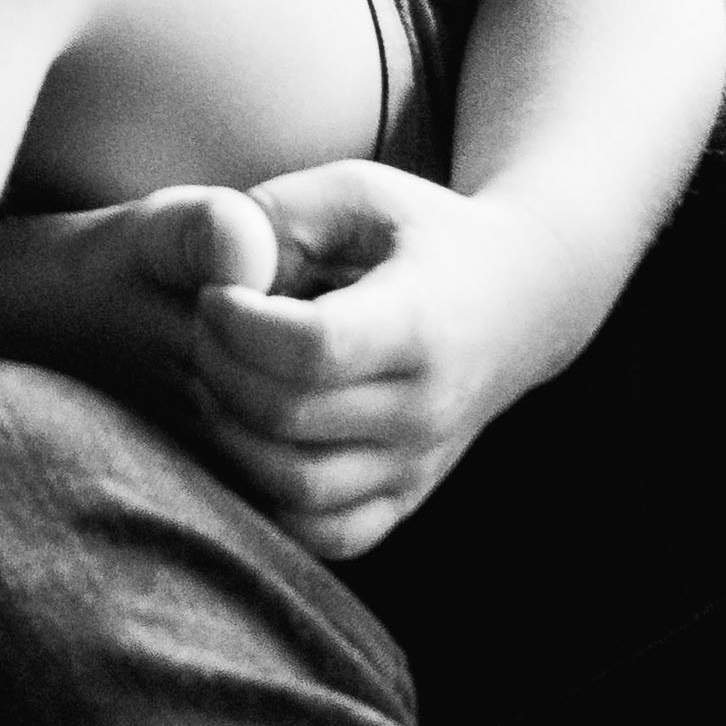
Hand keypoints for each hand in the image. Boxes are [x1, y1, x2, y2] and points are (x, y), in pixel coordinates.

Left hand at [178, 162, 592, 559]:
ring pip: (295, 485)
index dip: (237, 322)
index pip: (311, 348)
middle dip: (216, 367)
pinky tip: (248, 437)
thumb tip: (218, 268)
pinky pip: (326, 532)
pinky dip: (268, 500)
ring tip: (219, 378)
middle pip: (286, 415)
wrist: (522, 301)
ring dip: (228, 435)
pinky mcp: (407, 496)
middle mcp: (426, 406)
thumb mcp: (357, 192)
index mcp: (420, 322)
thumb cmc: (420, 235)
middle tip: (204, 328)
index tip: (215, 291)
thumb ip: (279, 213)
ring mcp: (419, 462)